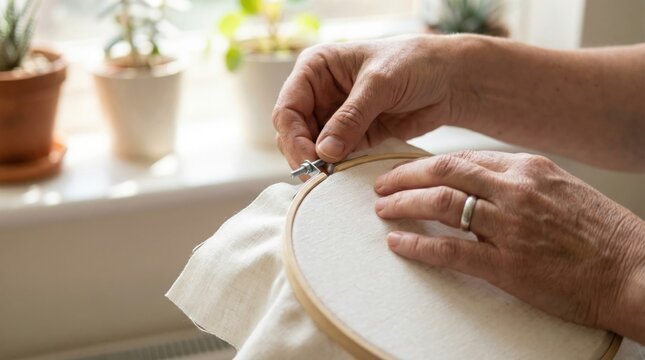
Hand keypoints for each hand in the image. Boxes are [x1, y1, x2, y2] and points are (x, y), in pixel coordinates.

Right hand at [273, 35, 462, 169]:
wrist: (448, 79)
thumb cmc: (414, 63)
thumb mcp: (380, 84)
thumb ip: (351, 117)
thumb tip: (324, 152)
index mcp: (315, 69)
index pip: (288, 107)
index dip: (293, 136)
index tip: (310, 159)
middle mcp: (318, 93)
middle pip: (294, 132)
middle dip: (303, 154)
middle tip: (319, 175)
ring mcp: (334, 117)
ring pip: (311, 148)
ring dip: (319, 164)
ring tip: (332, 177)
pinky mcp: (352, 137)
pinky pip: (335, 157)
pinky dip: (337, 168)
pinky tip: (344, 176)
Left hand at [374, 151, 644, 341]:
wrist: (634, 272)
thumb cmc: (602, 234)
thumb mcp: (561, 190)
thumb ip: (520, 182)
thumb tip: (480, 182)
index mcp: (527, 169)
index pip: (462, 158)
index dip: (426, 164)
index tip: (406, 170)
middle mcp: (514, 190)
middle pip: (443, 172)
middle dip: (404, 176)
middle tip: (380, 185)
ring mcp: (509, 226)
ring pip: (440, 204)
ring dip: (403, 205)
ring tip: (382, 210)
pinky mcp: (506, 265)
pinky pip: (449, 250)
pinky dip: (417, 245)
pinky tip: (397, 243)